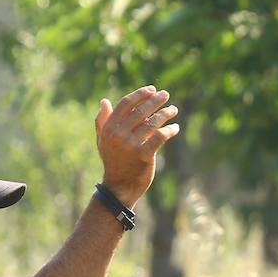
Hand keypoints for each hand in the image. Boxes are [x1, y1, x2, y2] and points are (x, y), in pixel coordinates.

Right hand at [94, 85, 180, 206]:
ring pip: (152, 122)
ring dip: (165, 113)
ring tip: (173, 109)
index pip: (126, 104)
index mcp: (109, 128)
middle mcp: (119, 134)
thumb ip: (102, 121)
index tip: (151, 89)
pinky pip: (160, 137)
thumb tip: (104, 101)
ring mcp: (131, 145)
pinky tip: (175, 127)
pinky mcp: (144, 155)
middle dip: (155, 100)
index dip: (140, 94)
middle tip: (166, 94)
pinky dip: (170, 130)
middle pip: (141, 110)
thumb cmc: (113, 162)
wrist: (119, 187)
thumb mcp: (103, 141)